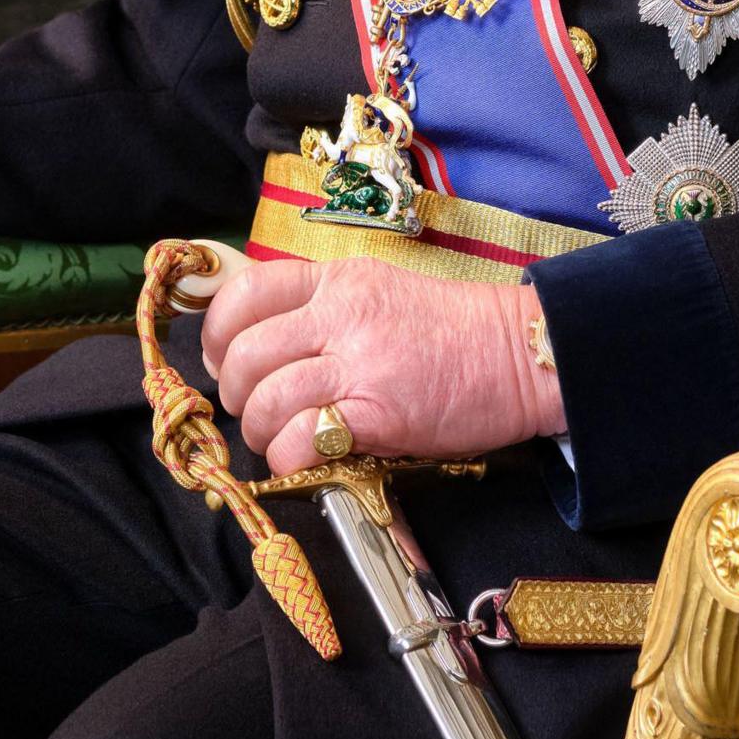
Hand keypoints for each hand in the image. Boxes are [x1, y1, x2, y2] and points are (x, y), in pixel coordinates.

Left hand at [200, 256, 566, 473]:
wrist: (521, 356)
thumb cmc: (454, 333)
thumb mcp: (382, 295)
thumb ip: (325, 310)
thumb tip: (265, 345)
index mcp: (339, 280)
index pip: (245, 293)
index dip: (217, 333)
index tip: (222, 359)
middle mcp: (341, 314)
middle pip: (244, 353)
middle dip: (235, 392)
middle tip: (255, 409)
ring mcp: (359, 362)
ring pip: (265, 399)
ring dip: (261, 431)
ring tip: (283, 438)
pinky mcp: (378, 412)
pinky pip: (301, 439)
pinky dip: (289, 457)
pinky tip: (307, 458)